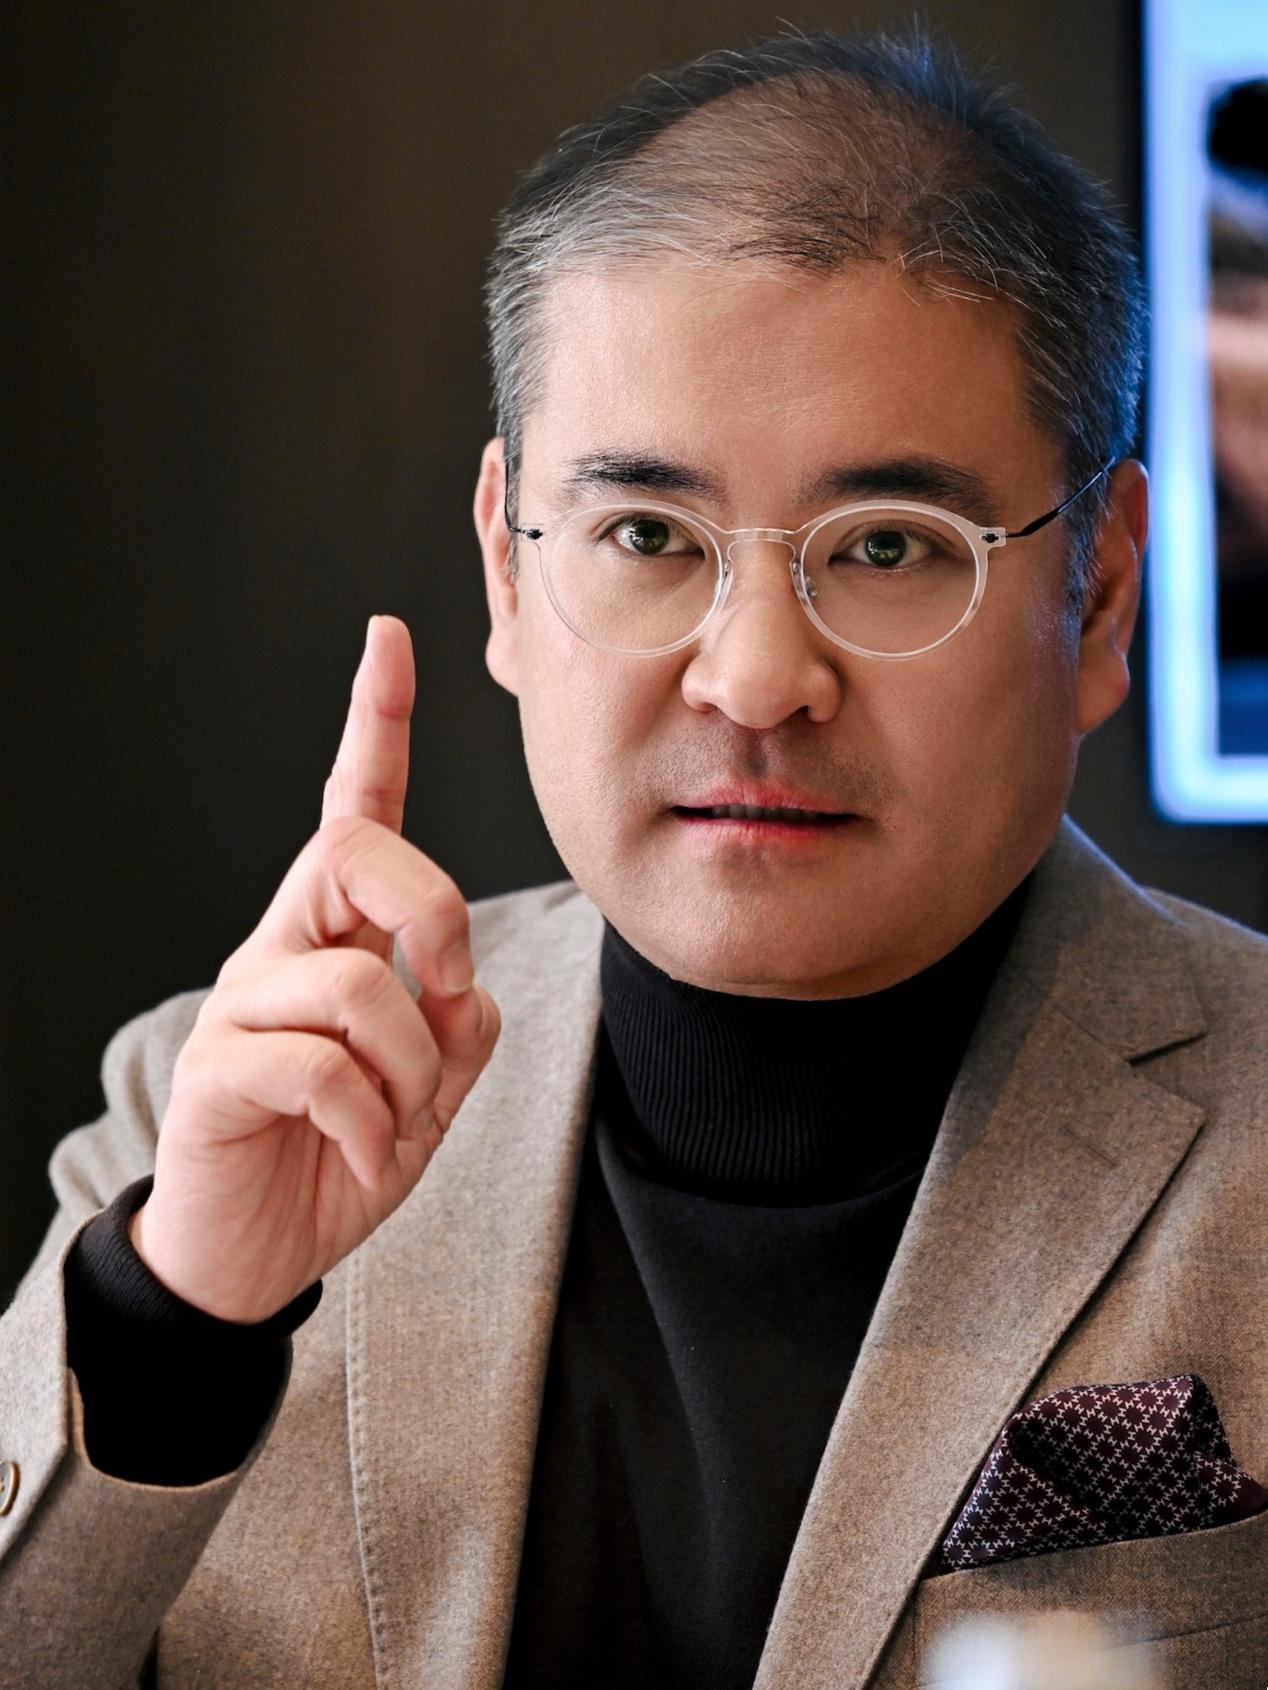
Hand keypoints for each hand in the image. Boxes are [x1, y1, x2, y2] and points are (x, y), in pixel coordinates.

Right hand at [128, 615, 500, 1323]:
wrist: (253, 1257)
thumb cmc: (340, 1156)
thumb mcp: (430, 1093)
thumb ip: (457, 1029)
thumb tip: (461, 990)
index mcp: (337, 938)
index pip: (354, 811)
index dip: (373, 725)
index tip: (387, 639)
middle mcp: (282, 949)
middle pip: (353, 851)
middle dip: (433, 911)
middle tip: (450, 988)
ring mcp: (241, 1006)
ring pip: (354, 980)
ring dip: (413, 1064)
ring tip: (400, 1120)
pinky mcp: (215, 1071)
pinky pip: (322, 1069)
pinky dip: (374, 1125)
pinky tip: (367, 1158)